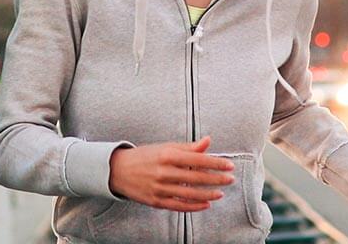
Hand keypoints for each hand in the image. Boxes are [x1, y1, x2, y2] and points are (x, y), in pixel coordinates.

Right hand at [107, 135, 234, 211]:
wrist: (117, 170)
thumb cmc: (144, 157)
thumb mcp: (164, 147)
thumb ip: (188, 147)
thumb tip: (208, 141)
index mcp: (167, 155)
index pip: (198, 159)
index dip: (216, 163)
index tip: (229, 165)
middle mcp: (164, 172)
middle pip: (197, 177)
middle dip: (217, 179)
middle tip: (230, 179)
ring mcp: (160, 188)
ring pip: (190, 194)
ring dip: (209, 194)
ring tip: (220, 192)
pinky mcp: (156, 201)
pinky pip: (180, 205)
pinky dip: (195, 206)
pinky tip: (206, 204)